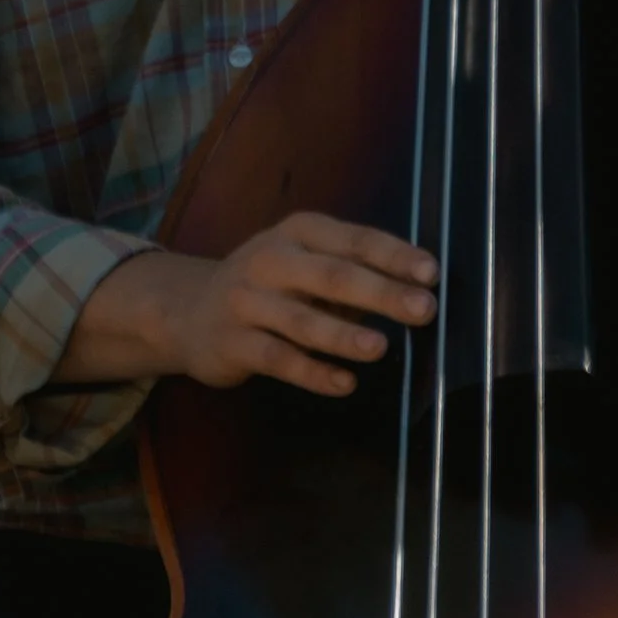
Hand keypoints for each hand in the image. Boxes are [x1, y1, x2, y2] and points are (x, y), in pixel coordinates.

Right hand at [157, 212, 437, 397]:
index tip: (431, 272)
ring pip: (301, 320)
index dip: (392, 255)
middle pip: (330, 276)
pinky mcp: (232, 342)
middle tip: (423, 310)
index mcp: (296, 234)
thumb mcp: (303, 263)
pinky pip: (277, 359)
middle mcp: (269, 261)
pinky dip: (312, 373)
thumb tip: (416, 293)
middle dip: (379, 293)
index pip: (351, 240)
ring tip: (379, 348)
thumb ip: (351, 272)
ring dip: (342, 335)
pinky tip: (343, 384)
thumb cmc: (268, 286)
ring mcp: (246, 302)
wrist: (186, 310)